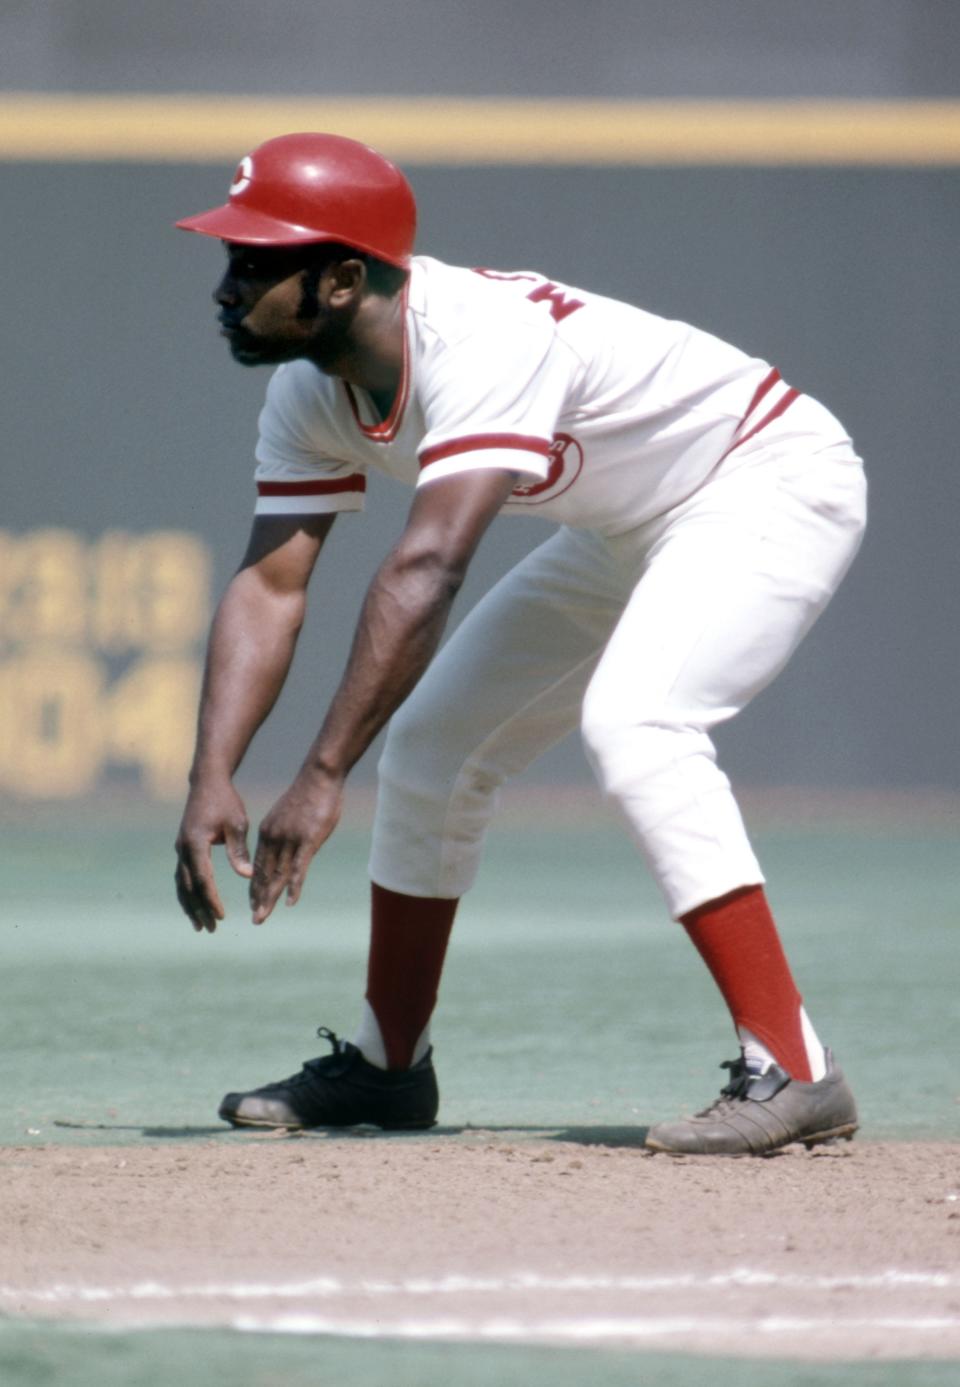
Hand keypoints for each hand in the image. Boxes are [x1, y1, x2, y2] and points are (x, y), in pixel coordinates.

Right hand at [175, 779, 252, 932]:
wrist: (206, 782)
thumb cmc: (225, 801)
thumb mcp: (237, 823)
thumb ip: (239, 851)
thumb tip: (247, 876)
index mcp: (195, 842)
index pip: (202, 878)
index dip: (211, 899)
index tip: (221, 916)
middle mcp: (183, 848)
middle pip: (188, 886)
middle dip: (199, 909)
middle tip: (210, 930)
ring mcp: (180, 849)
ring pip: (181, 884)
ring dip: (190, 906)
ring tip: (200, 926)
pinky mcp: (183, 849)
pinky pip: (182, 877)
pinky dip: (188, 894)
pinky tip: (195, 907)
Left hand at [250, 769, 342, 922]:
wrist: (319, 775)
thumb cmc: (309, 793)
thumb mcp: (291, 815)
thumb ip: (286, 833)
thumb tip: (288, 846)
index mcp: (268, 832)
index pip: (260, 866)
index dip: (257, 886)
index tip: (254, 903)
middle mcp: (275, 838)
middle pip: (265, 874)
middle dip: (260, 899)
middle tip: (256, 919)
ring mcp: (290, 840)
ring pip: (278, 875)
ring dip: (271, 899)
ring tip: (263, 917)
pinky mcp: (308, 840)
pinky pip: (298, 868)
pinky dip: (293, 887)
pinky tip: (290, 902)